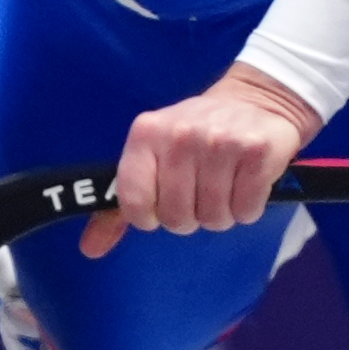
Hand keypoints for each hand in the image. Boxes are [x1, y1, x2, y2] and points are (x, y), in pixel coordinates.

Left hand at [79, 63, 321, 258]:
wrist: (256, 100)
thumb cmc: (195, 136)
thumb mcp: (151, 156)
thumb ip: (120, 204)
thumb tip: (90, 249)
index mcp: (146, 134)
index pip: (134, 202)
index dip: (149, 216)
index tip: (161, 205)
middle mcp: (181, 135)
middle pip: (176, 218)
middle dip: (190, 216)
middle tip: (200, 191)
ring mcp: (221, 142)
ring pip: (214, 218)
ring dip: (221, 213)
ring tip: (224, 185)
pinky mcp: (257, 152)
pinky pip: (246, 211)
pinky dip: (248, 207)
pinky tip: (246, 182)